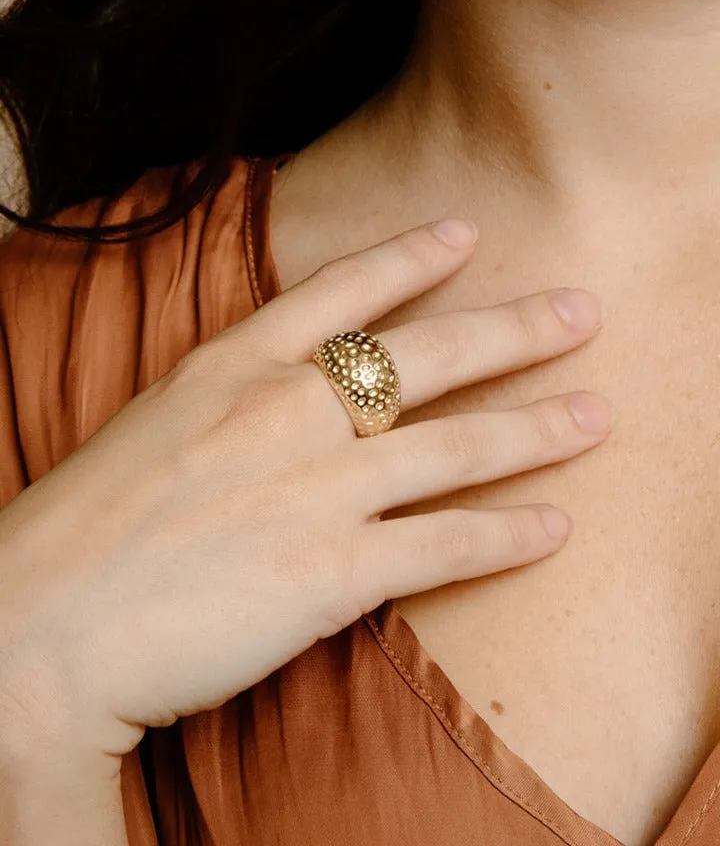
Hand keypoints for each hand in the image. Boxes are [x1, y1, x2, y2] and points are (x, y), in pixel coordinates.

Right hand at [0, 218, 610, 768]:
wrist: (42, 624)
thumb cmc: (86, 527)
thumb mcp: (157, 423)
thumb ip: (233, 398)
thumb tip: (295, 393)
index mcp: (231, 364)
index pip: (340, 292)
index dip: (411, 258)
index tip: (466, 234)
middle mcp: (283, 412)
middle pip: (426, 355)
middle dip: (515, 329)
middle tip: (582, 311)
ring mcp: (312, 489)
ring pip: (455, 446)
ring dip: (537, 430)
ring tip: (596, 417)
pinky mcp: (329, 573)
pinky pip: (443, 546)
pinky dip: (506, 538)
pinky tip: (553, 530)